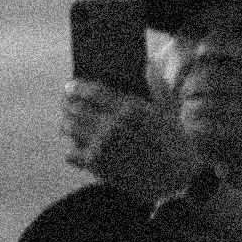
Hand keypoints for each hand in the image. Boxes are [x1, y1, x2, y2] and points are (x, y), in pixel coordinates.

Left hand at [66, 82, 199, 203]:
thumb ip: (155, 84)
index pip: (93, 92)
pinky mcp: (97, 166)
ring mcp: (102, 146)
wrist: (175, 178)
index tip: (69, 86)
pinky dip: (72, 149)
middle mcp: (113, 126)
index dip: (77, 87)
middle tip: (66, 103)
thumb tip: (147, 63)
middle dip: (68, 104)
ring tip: (68, 122)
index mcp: (130, 109)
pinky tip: (78, 145)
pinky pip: (70, 153)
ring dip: (67, 123)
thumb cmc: (173, 140)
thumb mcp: (169, 109)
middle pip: (76, 108)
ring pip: (69, 128)